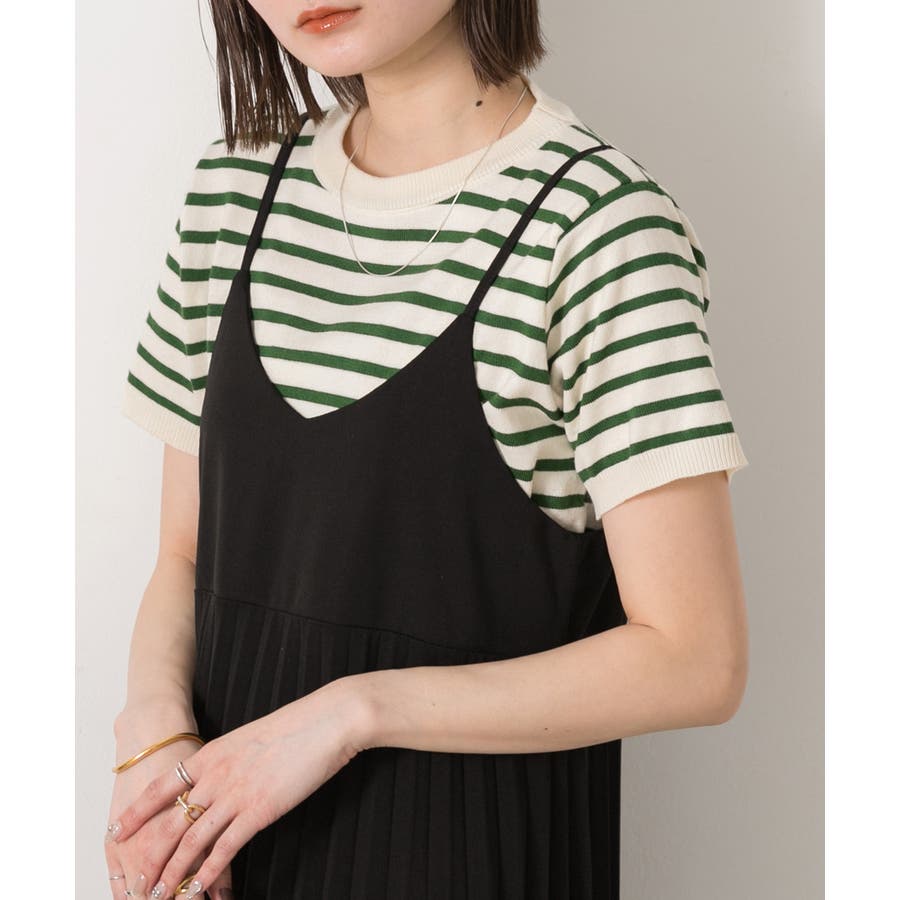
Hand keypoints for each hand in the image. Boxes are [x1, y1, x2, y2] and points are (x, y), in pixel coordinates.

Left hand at [106, 678, 368, 898]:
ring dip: (173, 872)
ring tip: (158, 894)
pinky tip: (198, 889)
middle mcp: (216, 775)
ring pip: (192, 840)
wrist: (326, 721)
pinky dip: (208, 873)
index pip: (161, 785)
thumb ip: (229, 760)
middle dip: (151, 855)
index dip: (137, 812)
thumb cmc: (296, 726)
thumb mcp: (250, 738)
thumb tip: (219, 779)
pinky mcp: (259, 810)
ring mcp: (236, 793)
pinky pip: (225, 848)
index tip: (116, 830)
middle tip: (136, 880)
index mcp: (212, 753)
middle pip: (171, 821)